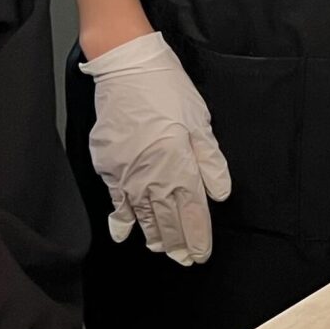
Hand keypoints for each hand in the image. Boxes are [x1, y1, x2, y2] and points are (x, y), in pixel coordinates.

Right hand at [80, 31, 231, 264]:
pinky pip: (115, 201)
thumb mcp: (201, 122)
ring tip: (161, 249)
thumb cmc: (168, 91)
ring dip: (152, 235)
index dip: (197, 237)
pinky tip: (122, 234)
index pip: (192, 214)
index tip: (201, 254)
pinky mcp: (108, 166)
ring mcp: (127, 174)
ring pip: (142, 215)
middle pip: (167, 220)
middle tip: (183, 260)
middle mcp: (152, 177)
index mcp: (180, 167)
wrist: (126, 68)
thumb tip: (220, 194)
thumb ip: (211, 162)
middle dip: (177, 242)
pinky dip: (120, 219)